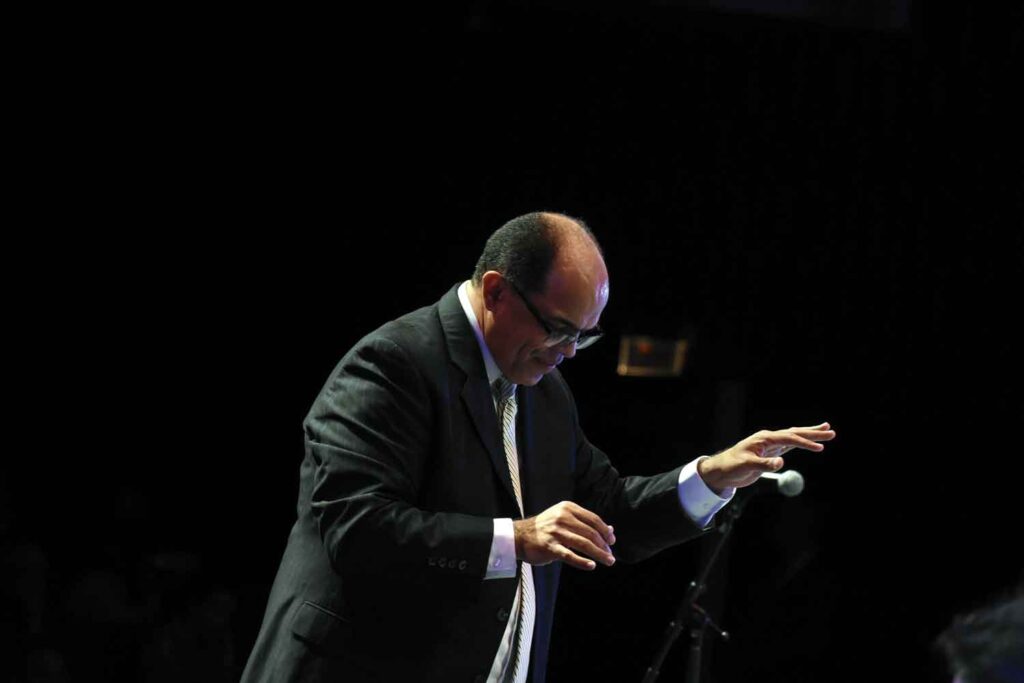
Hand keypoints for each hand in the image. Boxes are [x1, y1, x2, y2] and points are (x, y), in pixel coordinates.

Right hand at [513, 501, 616, 570]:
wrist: (520, 536)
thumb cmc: (546, 528)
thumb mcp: (565, 519)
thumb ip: (586, 523)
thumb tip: (610, 530)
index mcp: (567, 508)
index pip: (593, 519)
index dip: (605, 531)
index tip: (612, 542)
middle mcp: (562, 518)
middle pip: (591, 532)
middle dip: (604, 545)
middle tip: (610, 556)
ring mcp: (556, 532)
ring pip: (583, 544)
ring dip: (599, 554)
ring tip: (608, 561)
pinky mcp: (550, 547)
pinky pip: (570, 555)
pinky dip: (582, 562)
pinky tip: (591, 566)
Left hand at [697, 422, 835, 493]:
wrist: (721, 471)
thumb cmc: (731, 466)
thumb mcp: (746, 466)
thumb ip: (764, 464)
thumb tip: (781, 463)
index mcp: (764, 439)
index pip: (789, 439)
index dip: (805, 443)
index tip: (820, 448)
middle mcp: (769, 439)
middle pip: (795, 433)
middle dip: (813, 433)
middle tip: (831, 431)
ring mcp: (770, 445)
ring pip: (794, 438)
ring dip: (809, 435)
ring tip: (826, 430)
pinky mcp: (770, 453)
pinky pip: (789, 446)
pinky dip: (800, 443)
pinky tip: (808, 441)